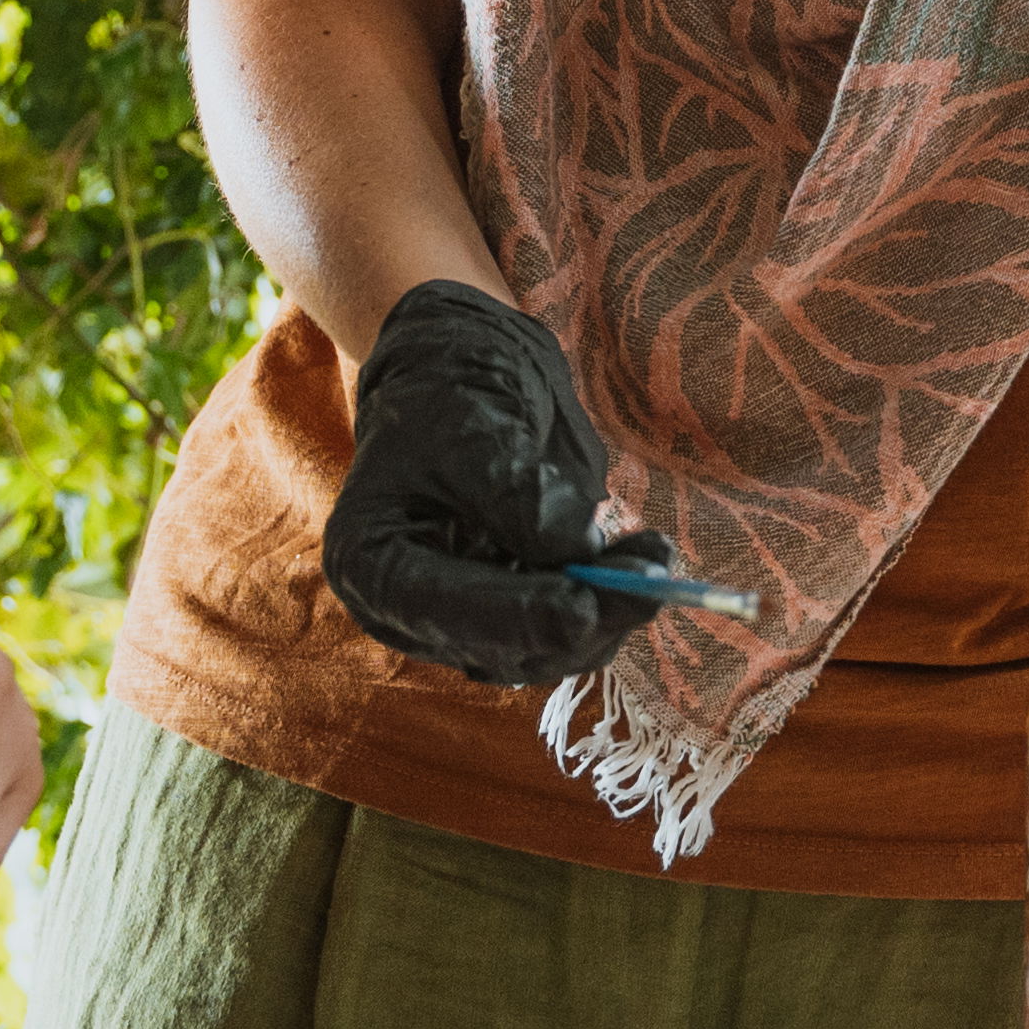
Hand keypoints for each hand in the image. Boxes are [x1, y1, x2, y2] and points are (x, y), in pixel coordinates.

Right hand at [321, 280, 669, 688]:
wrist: (463, 379)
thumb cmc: (446, 393)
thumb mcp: (470, 427)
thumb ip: (514, 491)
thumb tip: (576, 548)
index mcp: (370, 563)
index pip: (441, 610)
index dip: (517, 618)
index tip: (584, 607)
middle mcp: (412, 612)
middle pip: (502, 647)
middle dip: (582, 617)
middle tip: (652, 576)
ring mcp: (466, 620)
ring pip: (546, 650)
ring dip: (610, 612)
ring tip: (657, 554)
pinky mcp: (515, 614)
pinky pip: (569, 629)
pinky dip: (612, 600)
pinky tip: (647, 558)